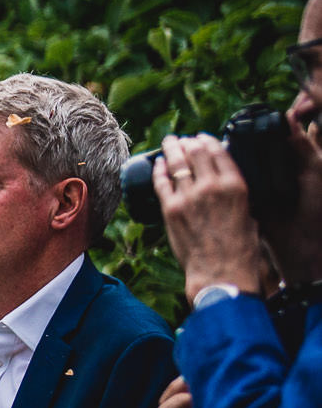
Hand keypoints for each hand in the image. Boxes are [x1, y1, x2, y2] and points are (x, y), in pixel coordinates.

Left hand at [152, 134, 265, 300]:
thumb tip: (225, 184)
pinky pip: (161, 181)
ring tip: (169, 142)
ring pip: (177, 162)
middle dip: (188, 142)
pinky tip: (158, 163)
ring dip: (172, 148)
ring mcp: (189, 196)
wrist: (221, 270)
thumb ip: (236, 195)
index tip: (202, 137)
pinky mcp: (170, 208)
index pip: (218, 152)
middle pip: (196, 152)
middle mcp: (212, 186)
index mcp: (235, 185)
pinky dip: (159, 169)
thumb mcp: (248, 213)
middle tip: (182, 139)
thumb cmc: (240, 247)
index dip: (208, 141)